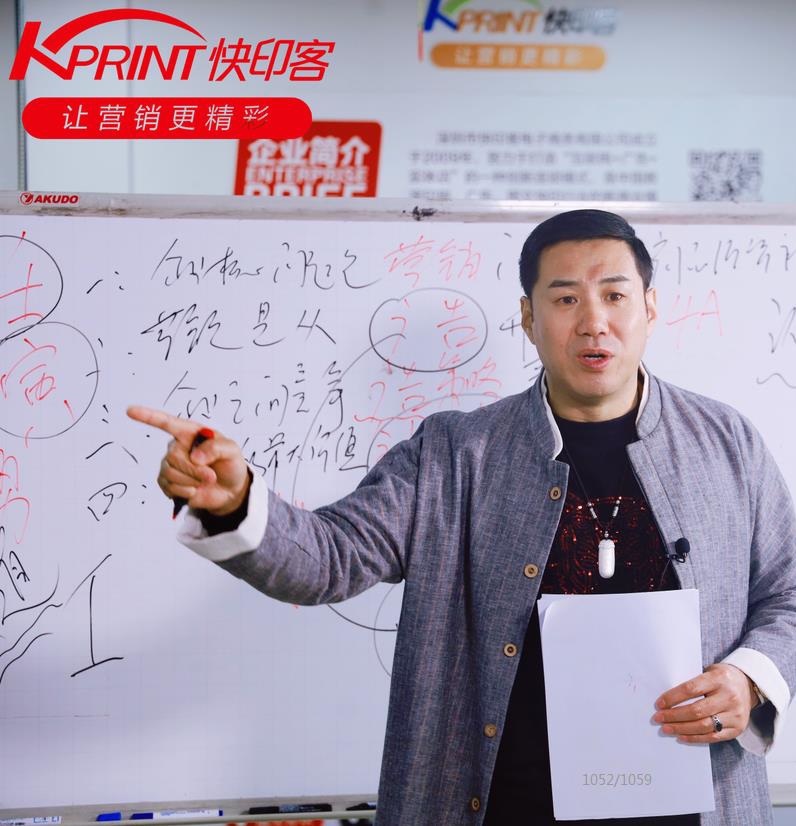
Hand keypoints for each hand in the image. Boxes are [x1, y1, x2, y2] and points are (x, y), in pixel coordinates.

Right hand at [127, 405, 249, 515]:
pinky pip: (169, 487)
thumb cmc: (230, 464)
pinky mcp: (168, 483)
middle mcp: (177, 447)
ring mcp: (171, 465)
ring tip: (205, 482)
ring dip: (191, 481)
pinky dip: (185, 491)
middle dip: (194, 470)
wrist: (230, 489)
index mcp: (190, 433)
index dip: (148, 416)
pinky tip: (195, 490)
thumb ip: (216, 448)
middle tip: (211, 476)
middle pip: (173, 457)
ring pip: (170, 473)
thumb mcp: (232, 450)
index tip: (130, 410)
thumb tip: (195, 456)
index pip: (166, 422)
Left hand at [652, 663, 756, 743]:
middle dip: (674, 716)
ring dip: (681, 729)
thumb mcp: (709, 672)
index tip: (659, 704)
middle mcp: (729, 697)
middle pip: (696, 710)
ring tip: (666, 729)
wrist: (748, 685)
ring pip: (704, 726)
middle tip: (658, 718)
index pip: (691, 689)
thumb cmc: (721, 677)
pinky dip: (695, 738)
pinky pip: (713, 737)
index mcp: (719, 679)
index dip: (672, 697)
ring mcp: (735, 715)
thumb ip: (693, 682)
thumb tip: (667, 699)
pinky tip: (681, 737)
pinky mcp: (737, 729)